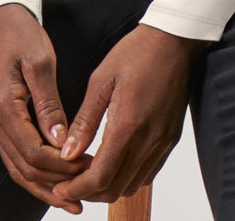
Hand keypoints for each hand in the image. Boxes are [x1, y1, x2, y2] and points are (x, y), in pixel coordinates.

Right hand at [0, 3, 90, 214]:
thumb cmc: (20, 33)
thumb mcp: (40, 63)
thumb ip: (50, 104)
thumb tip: (62, 142)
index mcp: (2, 107)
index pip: (33, 153)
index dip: (62, 167)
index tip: (90, 168)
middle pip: (24, 168)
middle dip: (57, 183)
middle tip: (89, 187)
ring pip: (18, 168)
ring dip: (45, 186)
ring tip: (74, 200)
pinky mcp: (1, 119)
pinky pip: (16, 155)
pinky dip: (36, 171)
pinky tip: (56, 178)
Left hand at [49, 23, 210, 205]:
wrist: (175, 41)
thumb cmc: (137, 53)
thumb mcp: (101, 80)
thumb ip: (85, 120)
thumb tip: (67, 151)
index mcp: (128, 124)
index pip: (101, 176)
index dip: (77, 189)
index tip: (59, 189)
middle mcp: (149, 140)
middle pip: (116, 188)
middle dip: (89, 192)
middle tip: (68, 183)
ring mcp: (163, 142)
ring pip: (133, 185)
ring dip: (108, 187)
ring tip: (87, 174)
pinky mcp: (170, 139)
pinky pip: (148, 173)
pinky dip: (127, 177)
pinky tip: (112, 163)